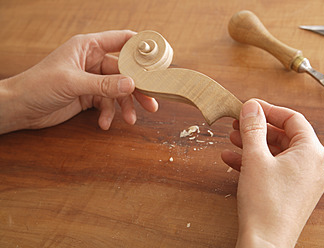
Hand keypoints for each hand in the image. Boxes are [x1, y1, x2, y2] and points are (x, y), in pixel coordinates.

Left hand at [0, 30, 157, 133]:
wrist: (21, 108)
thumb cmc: (38, 85)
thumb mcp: (73, 82)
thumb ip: (104, 85)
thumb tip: (132, 85)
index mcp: (88, 47)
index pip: (121, 40)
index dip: (141, 48)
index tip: (158, 60)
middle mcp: (93, 61)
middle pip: (125, 72)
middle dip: (138, 89)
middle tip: (152, 103)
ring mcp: (92, 80)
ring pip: (118, 91)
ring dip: (125, 106)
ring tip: (130, 120)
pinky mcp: (90, 96)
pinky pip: (107, 103)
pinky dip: (109, 114)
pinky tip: (104, 123)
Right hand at [221, 99, 323, 247]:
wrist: (265, 242)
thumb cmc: (265, 203)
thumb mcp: (255, 158)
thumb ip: (253, 129)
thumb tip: (251, 107)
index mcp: (311, 152)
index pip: (293, 119)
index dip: (269, 110)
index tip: (250, 107)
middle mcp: (312, 166)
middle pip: (284, 136)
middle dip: (258, 129)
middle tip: (239, 124)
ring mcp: (303, 181)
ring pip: (277, 153)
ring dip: (253, 145)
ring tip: (232, 140)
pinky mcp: (292, 192)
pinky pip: (274, 169)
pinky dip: (256, 162)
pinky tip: (233, 160)